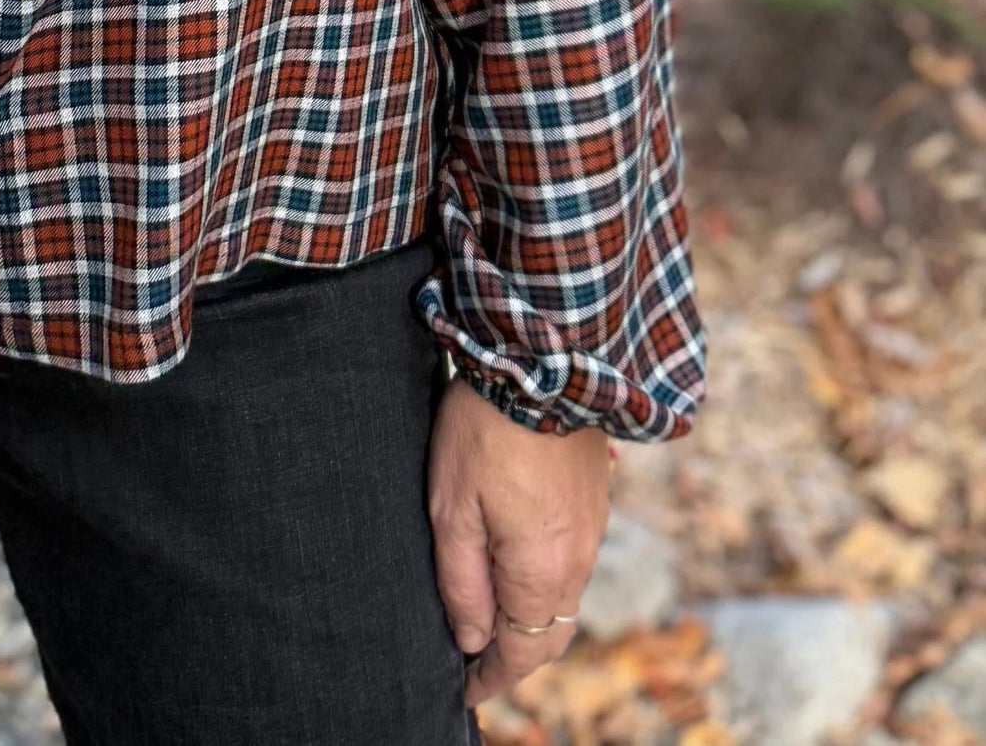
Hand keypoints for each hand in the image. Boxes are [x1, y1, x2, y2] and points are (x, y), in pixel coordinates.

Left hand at [427, 375, 614, 706]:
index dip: (491, 677)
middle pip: (551, 632)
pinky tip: (523, 560)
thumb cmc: (485, 431)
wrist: (543, 358)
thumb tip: (471, 639)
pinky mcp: (595, 496)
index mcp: (542, 573)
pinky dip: (549, 575)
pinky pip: (575, 556)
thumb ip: (462, 583)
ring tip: (494, 613)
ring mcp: (593, 526)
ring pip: (565, 593)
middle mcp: (578, 559)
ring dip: (533, 613)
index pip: (521, 652)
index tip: (465, 689)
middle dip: (516, 655)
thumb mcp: (452, 509)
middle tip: (478, 662)